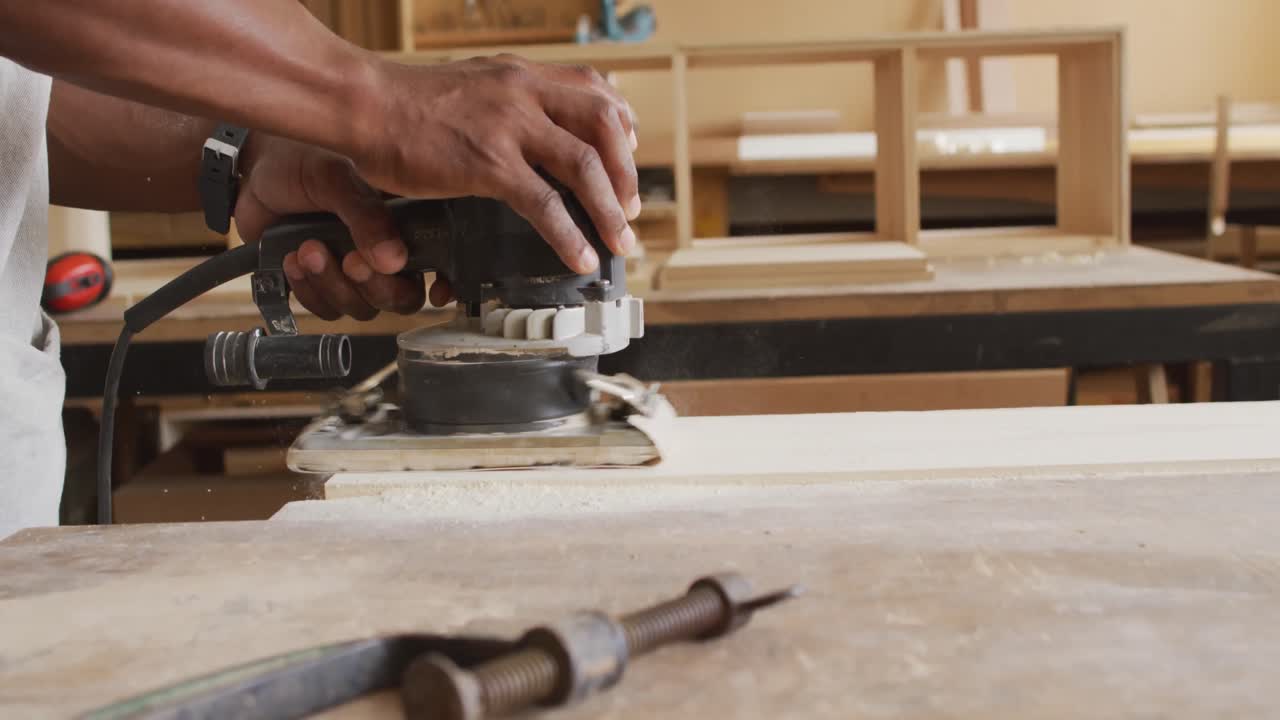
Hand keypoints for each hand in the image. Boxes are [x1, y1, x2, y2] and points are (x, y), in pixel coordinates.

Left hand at [233, 135, 442, 320]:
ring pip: (362, 308)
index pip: (437, 261)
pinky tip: (293, 259)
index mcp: (403, 219)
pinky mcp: (322, 281)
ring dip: (332, 285)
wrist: (251, 170)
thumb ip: (365, 216)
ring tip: (308, 249)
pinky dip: (308, 290)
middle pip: (402, 297)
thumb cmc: (298, 158)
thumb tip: (393, 260)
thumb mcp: (336, 178)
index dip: (441, 283)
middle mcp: (384, 249)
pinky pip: (325, 309)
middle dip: (374, 286)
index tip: (434, 291)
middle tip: (350, 260)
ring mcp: (353, 268)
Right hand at [351, 54, 639, 273]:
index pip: (594, 89)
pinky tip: (578, 256)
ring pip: (585, 166)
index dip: (622, 125)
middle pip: (604, 125)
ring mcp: (508, 127)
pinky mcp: (488, 164)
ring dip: (610, 209)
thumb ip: (505, 103)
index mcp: (521, 74)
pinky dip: (569, 235)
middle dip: (627, 172)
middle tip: (631, 207)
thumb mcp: (471, 87)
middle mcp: (523, 93)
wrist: (362, 104)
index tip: (629, 155)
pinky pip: (545, 204)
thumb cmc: (406, 103)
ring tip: (619, 241)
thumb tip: (528, 131)